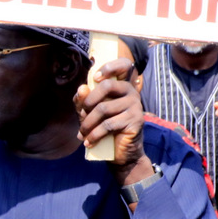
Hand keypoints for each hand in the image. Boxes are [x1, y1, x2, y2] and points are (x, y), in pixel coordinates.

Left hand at [73, 57, 146, 183]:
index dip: (110, 66)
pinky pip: (108, 125)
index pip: (124, 65)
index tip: (95, 77)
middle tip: (82, 115)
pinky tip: (88, 142)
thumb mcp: (90, 113)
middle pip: (107, 86)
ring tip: (82, 134)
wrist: (121, 153)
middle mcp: (132, 92)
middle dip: (88, 102)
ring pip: (103, 108)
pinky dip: (94, 135)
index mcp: (122, 86)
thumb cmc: (105, 129)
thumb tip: (81, 89)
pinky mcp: (135, 121)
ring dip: (87, 123)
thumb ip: (84, 100)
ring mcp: (136, 106)